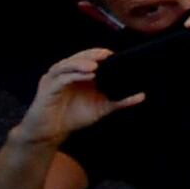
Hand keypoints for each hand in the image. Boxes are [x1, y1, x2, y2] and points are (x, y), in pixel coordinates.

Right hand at [10, 50, 141, 144]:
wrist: (51, 133)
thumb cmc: (74, 117)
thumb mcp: (101, 108)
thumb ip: (120, 101)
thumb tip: (142, 95)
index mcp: (78, 74)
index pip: (89, 57)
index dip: (101, 54)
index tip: (116, 55)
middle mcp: (66, 74)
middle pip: (78, 57)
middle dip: (92, 55)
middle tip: (106, 55)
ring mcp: (55, 80)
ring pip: (67, 65)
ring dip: (81, 63)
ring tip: (96, 65)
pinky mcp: (47, 90)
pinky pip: (60, 79)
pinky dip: (73, 76)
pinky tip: (86, 76)